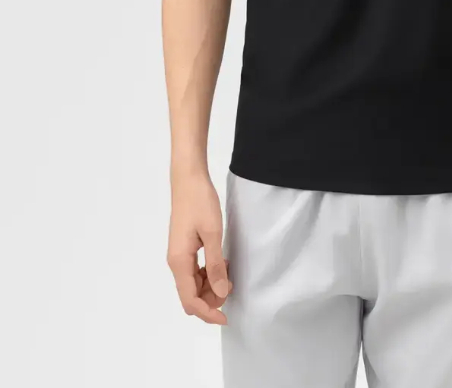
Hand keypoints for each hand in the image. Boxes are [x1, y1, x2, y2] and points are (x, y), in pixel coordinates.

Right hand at [167, 171, 232, 324]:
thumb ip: (216, 264)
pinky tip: (222, 262)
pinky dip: (208, 273)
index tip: (226, 317)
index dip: (207, 313)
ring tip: (228, 270)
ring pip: (193, 284)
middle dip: (211, 298)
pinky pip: (195, 271)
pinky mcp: (184, 248)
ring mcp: (178, 255)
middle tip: (231, 283)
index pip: (190, 300)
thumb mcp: (212, 233)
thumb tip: (221, 292)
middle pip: (191, 295)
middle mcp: (175, 262)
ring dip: (210, 285)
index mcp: (179, 262)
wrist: (188, 179)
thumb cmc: (200, 202)